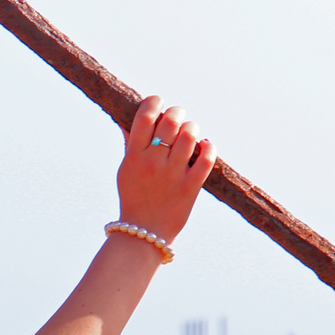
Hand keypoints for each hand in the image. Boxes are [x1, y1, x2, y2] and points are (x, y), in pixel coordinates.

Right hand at [115, 95, 216, 243]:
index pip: (146, 116)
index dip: (155, 102)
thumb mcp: (125, 170)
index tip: (159, 102)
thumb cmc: (133, 198)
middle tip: (178, 118)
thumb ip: (130, 145)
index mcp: (134, 156)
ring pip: (190, 135)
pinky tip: (205, 146)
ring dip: (192, 128)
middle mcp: (153, 162)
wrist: (144, 232)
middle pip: (170, 121)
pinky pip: (207, 157)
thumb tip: (131, 121)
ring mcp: (173, 174)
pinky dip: (209, 147)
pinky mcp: (191, 186)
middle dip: (176, 113)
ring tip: (190, 133)